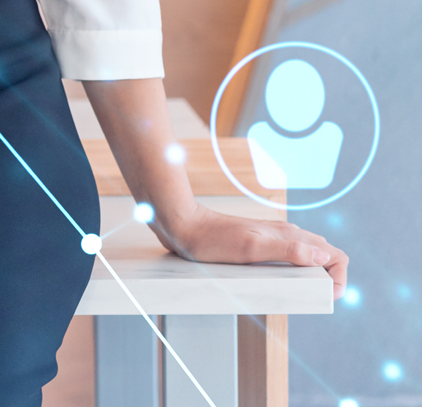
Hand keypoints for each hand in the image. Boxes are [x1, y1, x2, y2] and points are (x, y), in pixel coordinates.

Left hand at [152, 203, 347, 299]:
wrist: (182, 225)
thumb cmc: (212, 239)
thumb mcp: (250, 249)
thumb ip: (287, 251)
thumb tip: (323, 258)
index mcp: (290, 235)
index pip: (335, 255)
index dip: (340, 278)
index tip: (329, 296)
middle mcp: (285, 235)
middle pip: (324, 257)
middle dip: (328, 279)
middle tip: (313, 297)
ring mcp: (272, 238)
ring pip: (306, 257)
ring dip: (311, 276)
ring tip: (297, 293)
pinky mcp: (258, 243)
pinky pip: (286, 258)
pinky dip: (292, 272)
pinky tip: (277, 282)